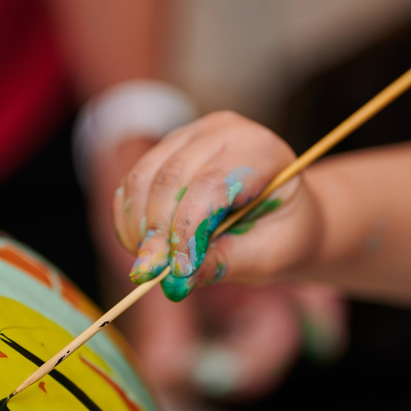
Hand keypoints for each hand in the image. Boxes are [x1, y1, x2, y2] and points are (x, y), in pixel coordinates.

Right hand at [91, 124, 344, 397]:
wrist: (281, 215)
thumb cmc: (282, 233)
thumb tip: (179, 279)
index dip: (188, 228)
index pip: (213, 182)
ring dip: (138, 226)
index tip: (178, 270)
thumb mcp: (270, 255)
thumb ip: (227, 262)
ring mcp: (187, 136)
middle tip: (152, 274)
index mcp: (261, 149)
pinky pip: (131, 183)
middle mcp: (221, 131)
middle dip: (157, 231)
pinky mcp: (163, 151)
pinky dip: (128, 219)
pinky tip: (142, 247)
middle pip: (171, 177)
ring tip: (149, 264)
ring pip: (142, 178)